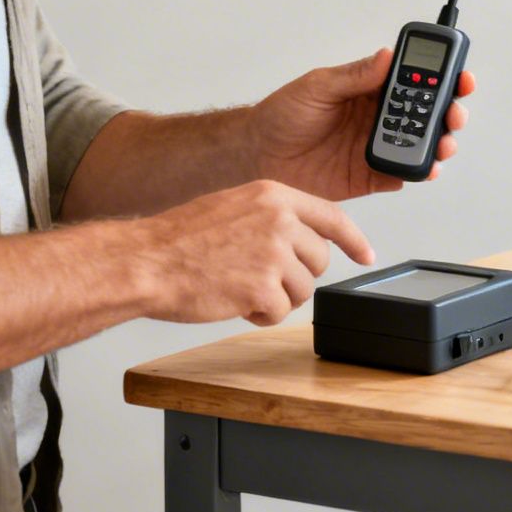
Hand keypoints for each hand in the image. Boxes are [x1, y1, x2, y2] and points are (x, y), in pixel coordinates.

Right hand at [133, 181, 374, 325]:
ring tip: (240, 288)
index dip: (354, 240)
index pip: (333, 217)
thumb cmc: (179, 240)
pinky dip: (260, 315)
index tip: (367, 255)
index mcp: (274, 195)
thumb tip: (304, 239)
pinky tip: (233, 303)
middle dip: (295, 277)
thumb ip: (273, 217)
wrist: (144, 261)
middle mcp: (280, 220)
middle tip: (258, 278)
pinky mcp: (263, 287)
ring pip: (303, 290)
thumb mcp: (233, 208)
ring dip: (276, 298)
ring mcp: (274, 253)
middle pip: (319, 261)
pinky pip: (281, 312)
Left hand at [249, 49, 475, 199]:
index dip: (444, 78)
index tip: (460, 76)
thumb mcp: (318, 86)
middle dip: (451, 112)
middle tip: (455, 114)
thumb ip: (354, 75)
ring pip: (424, 145)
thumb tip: (386, 56)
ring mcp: (379, 147)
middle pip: (431, 114)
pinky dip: (419, 173)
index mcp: (373, 91)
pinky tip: (425, 169)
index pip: (418, 81)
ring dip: (441, 143)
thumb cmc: (283, 115)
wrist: (258, 155)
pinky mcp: (372, 175)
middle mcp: (382, 118)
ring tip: (443, 143)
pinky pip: (403, 174)